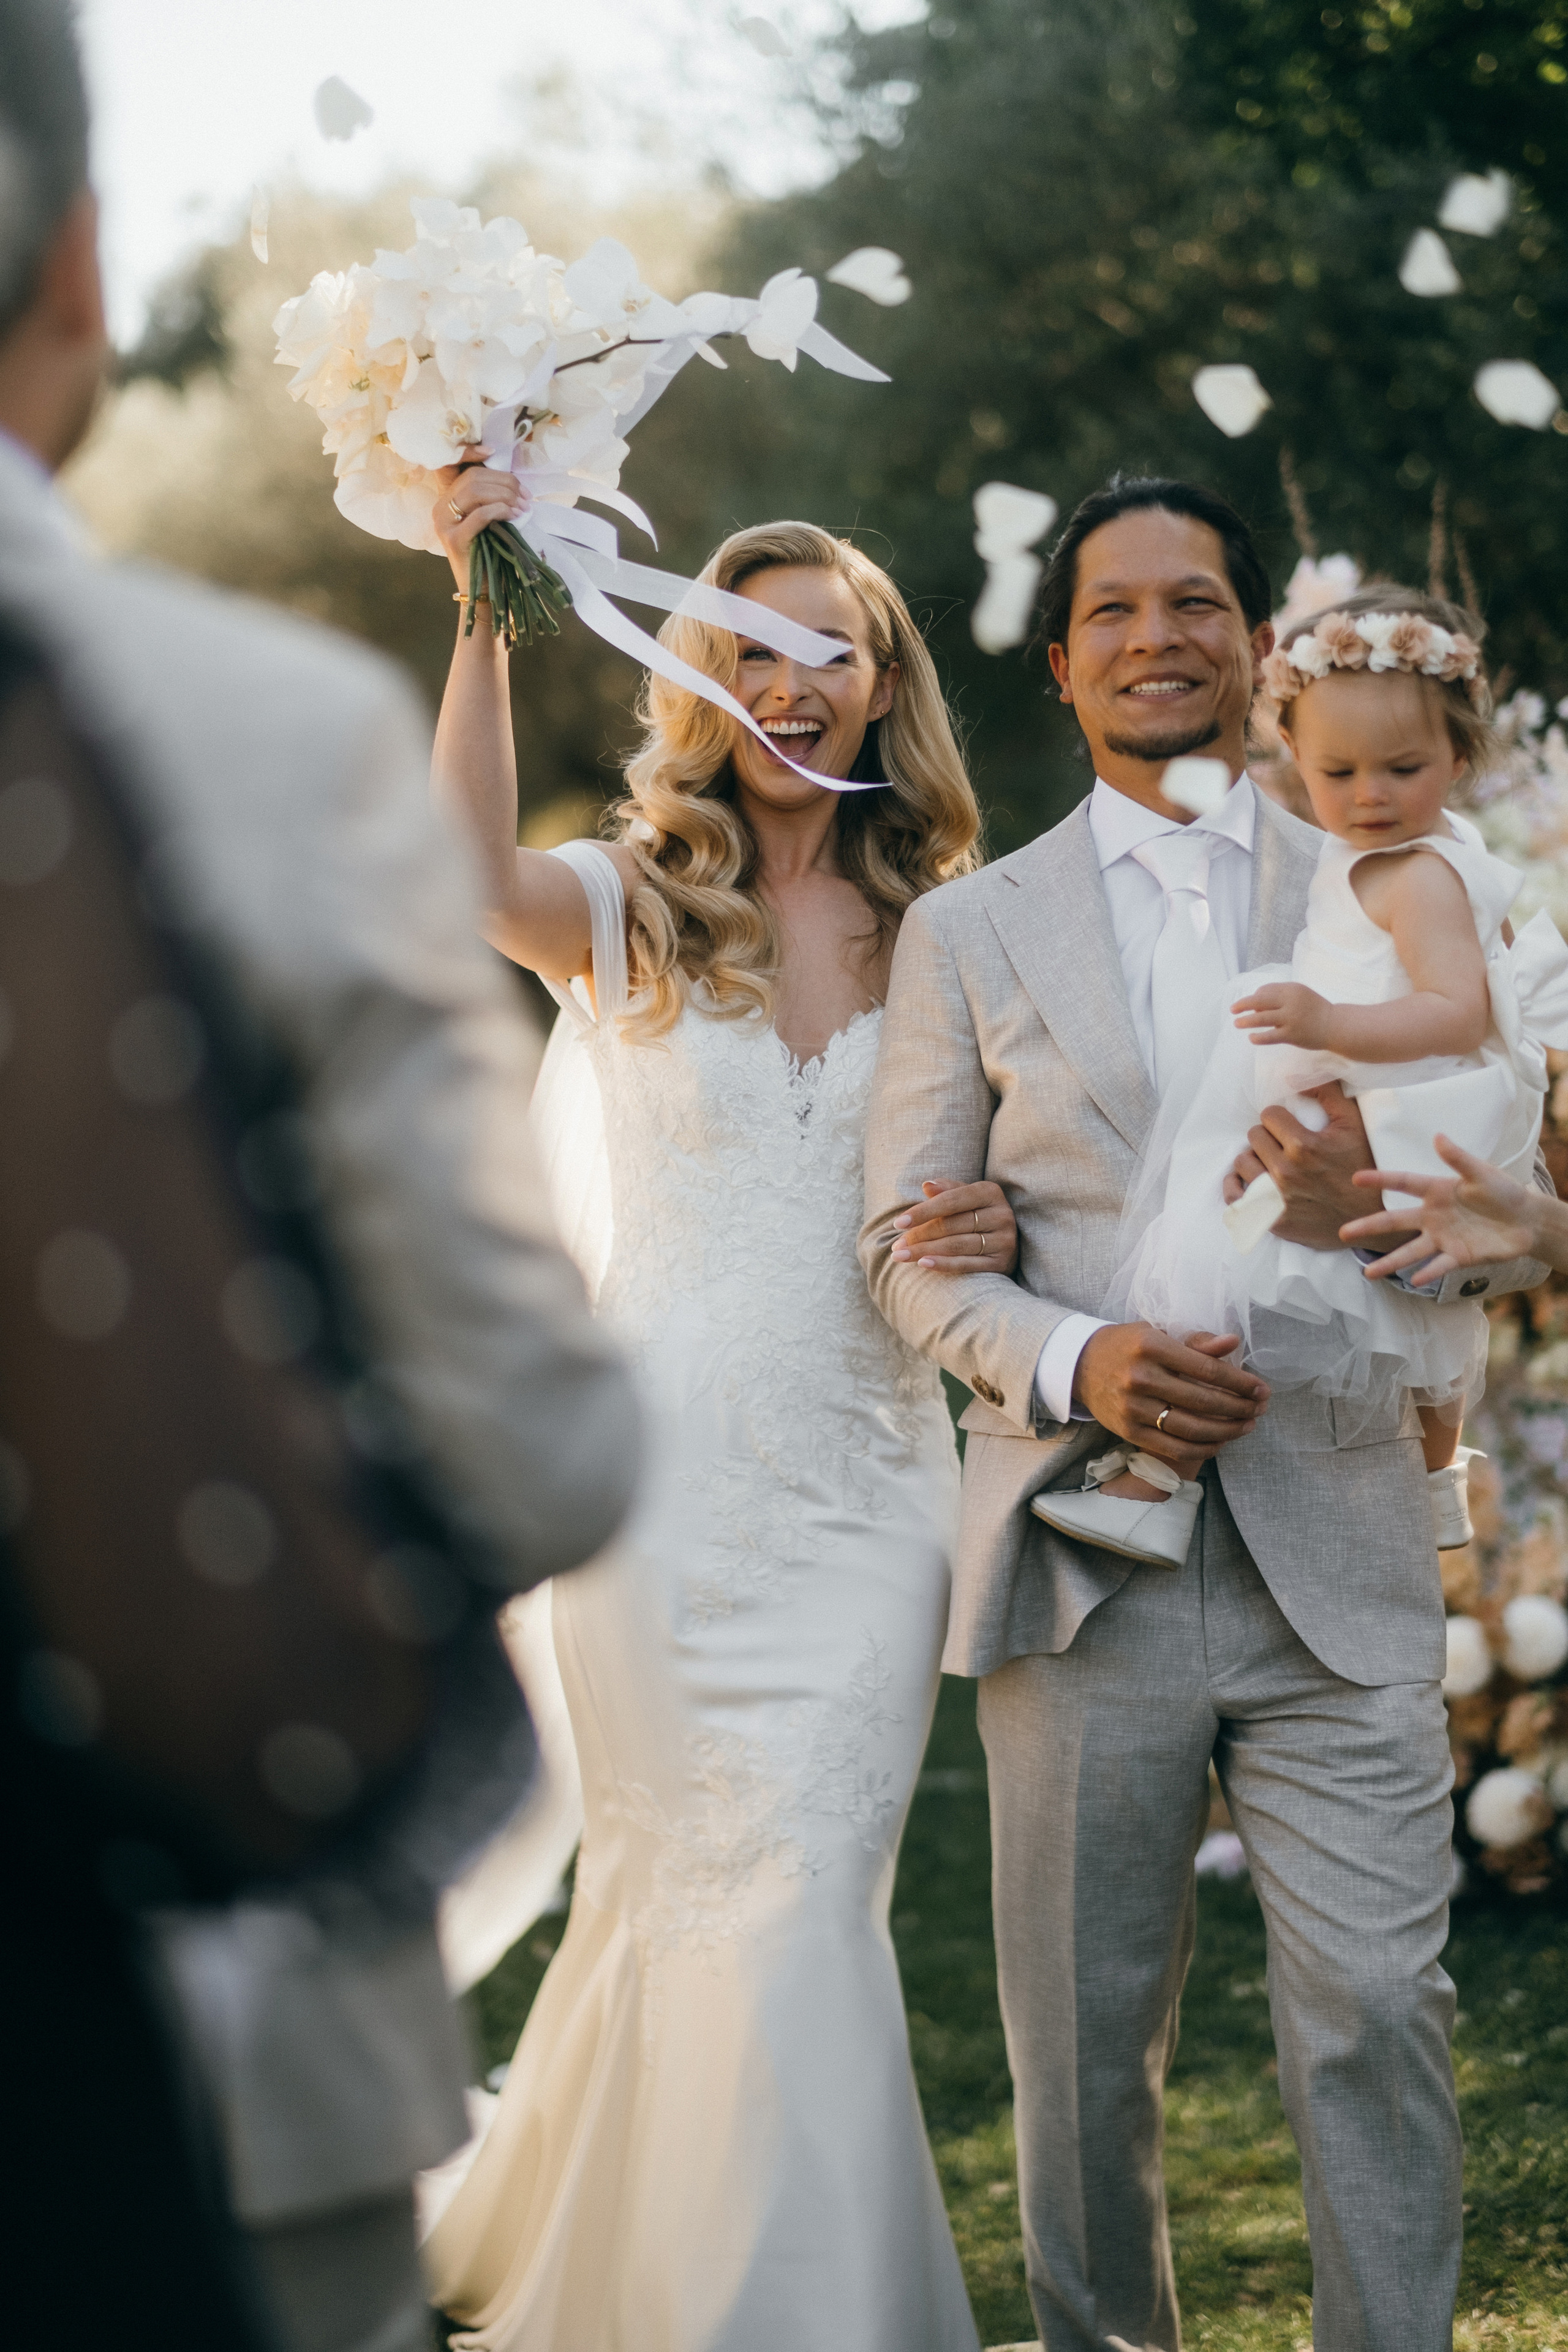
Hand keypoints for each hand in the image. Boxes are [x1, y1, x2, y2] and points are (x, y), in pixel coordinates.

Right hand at [433, 448, 530, 591]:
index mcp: (446, 500)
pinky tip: (513, 515)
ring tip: (522, 507)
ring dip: (504, 496)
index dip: (487, 465)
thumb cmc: (489, 554)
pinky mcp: (454, 539)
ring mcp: (444, 524)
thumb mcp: (487, 521)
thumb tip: (512, 480)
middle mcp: (440, 508)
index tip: (509, 472)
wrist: (482, 590)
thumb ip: (489, 499)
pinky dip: (500, 510)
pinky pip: (479, 515)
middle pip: (473, 478)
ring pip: (475, 492)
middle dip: (504, 483)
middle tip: (525, 497)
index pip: (465, 470)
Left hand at [889, 1179, 1018, 1273]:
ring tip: (901, 1256)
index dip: (923, 1212)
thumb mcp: (963, 1198)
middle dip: (920, 1235)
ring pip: (956, 1246)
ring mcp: (1004, 1240)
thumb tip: (927, 1185)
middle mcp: (1001, 1215)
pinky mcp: (1002, 1263)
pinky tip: (923, 1264)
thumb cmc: (975, 1214)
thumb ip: (946, 1191)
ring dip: (924, 1251)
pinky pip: (967, 1264)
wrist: (1002, 1242)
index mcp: (990, 1192)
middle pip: (951, 1225)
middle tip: (896, 1245)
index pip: (951, 1201)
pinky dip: (943, 1264)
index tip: (898, 1223)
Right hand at [1071, 1323, 1267, 1479]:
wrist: (1079, 1365)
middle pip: (1204, 1401)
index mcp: (1151, 1346)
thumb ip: (1195, 1343)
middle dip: (1240, 1407)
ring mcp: (1132, 1407)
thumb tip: (1232, 1342)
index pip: (1207, 1369)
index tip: (1261, 1388)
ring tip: (1246, 1425)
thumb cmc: (1127, 1346)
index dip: (1240, 1382)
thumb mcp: (1157, 1334)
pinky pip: (1174, 1447)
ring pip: (1192, 1429)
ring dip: (1227, 1431)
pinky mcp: (1128, 1431)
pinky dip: (1203, 1448)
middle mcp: (1140, 1377)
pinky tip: (1220, 1442)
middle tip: (1260, 1408)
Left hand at [1219, 1081, 1410, 1253]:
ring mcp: (1276, 1198)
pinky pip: (1234, 1198)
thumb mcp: (1353, 1123)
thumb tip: (1296, 1073)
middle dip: (1268, 1137)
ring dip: (1254, 1159)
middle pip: (1254, 1137)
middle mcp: (1286, 1172)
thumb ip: (1328, 1092)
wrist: (1371, 1216)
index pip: (1269, 1115)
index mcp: (1304, 1146)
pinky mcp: (1270, 1220)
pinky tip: (1244, 1181)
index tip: (1289, 1127)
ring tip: (1270, 1162)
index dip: (1279, 1119)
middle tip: (1282, 1146)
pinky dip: (1235, 1186)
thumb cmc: (1364, 1165)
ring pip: (1243, 1163)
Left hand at [1230, 981, 1333, 1048]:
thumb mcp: (1300, 995)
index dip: (1255, 996)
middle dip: (1243, 1004)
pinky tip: (1251, 1038)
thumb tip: (1256, 1003)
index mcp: (1292, 989)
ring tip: (1236, 1023)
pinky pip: (1270, 1036)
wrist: (1335, 1025)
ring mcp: (1291, 1018)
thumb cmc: (1315, 1009)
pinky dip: (1258, 1037)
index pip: (1266, 990)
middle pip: (1260, 1001)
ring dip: (1246, 1020)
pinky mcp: (1292, 1034)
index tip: (1250, 1004)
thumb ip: (1280, 995)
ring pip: (1262, 1018)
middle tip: (1232, 1009)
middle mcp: (1290, 1001)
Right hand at [1341, 1133, 1561, 1280]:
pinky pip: (1439, 1266)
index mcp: (1437, 1190)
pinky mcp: (1458, 1257)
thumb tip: (1437, 1136)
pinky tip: (1414, 1280)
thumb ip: (1459, 1158)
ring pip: (1411, 1251)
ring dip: (1390, 1262)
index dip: (1381, 1180)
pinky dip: (1428, 1272)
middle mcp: (1433, 1216)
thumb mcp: (1482, 1173)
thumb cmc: (1504, 1191)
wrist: (1528, 1221)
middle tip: (1344, 1233)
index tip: (1356, 1178)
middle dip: (1369, 1227)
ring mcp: (1443, 1238)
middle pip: (1396, 1222)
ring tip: (1368, 1273)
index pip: (1403, 1183)